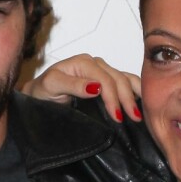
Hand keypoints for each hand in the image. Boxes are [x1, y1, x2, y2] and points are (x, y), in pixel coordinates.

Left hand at [21, 54, 141, 121]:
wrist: (38, 95)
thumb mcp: (52, 86)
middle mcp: (95, 64)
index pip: (105, 79)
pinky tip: (143, 102)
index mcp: (83, 62)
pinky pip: (126, 82)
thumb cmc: (42, 90)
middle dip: (127, 99)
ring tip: (142, 113)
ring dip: (136, 94)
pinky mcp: (106, 80)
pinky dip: (136, 91)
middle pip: (118, 79)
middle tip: (134, 118)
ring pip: (125, 79)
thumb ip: (73, 85)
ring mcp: (102, 71)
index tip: (117, 116)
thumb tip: (96, 87)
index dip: (113, 97)